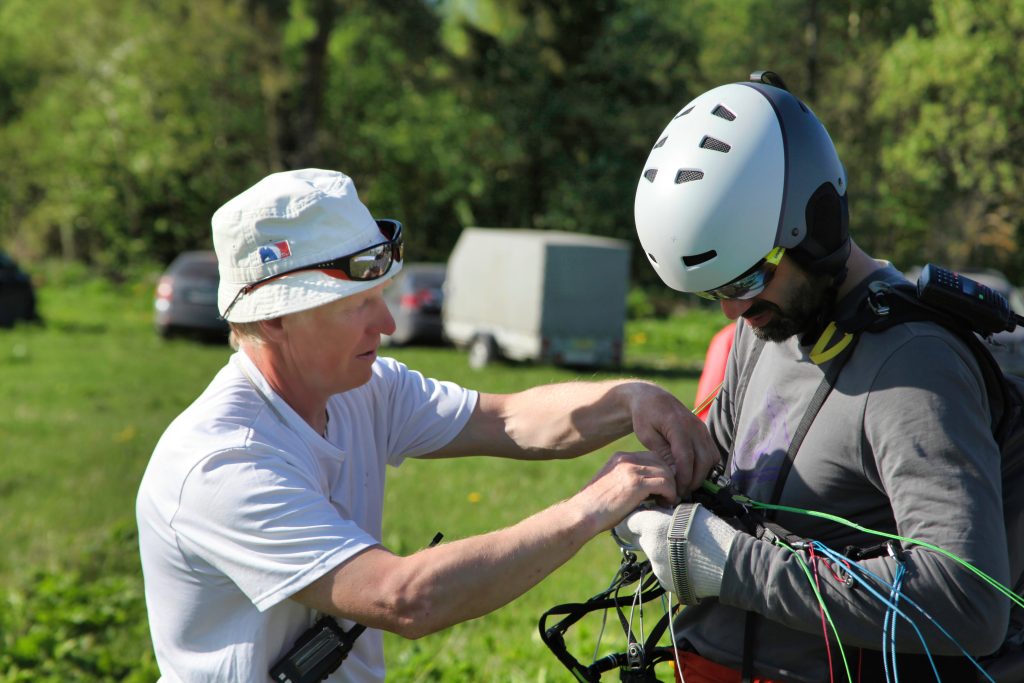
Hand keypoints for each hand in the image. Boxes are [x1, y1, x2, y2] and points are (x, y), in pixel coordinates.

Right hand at [576, 451, 677, 532]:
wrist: (583, 514)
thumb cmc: (596, 508)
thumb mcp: (613, 485)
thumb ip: (629, 480)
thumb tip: (652, 489)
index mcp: (620, 457)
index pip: (652, 457)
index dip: (662, 472)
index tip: (663, 489)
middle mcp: (626, 459)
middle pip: (662, 462)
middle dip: (670, 479)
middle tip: (670, 496)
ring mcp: (631, 469)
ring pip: (667, 472)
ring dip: (672, 488)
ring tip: (668, 502)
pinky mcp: (636, 483)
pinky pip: (666, 484)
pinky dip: (670, 495)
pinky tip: (665, 504)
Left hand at [616, 503, 738, 604]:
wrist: (731, 565)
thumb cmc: (713, 533)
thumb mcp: (688, 512)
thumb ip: (666, 514)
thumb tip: (659, 514)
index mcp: (653, 530)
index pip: (628, 522)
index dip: (635, 518)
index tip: (644, 515)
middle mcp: (651, 552)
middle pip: (639, 540)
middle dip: (647, 534)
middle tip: (665, 530)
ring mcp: (658, 571)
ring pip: (652, 555)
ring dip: (661, 550)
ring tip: (683, 547)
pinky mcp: (667, 584)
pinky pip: (663, 570)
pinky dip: (671, 564)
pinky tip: (688, 561)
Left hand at [623, 382, 719, 494]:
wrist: (653, 398)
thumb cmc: (645, 417)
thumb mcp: (647, 435)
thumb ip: (662, 453)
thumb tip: (676, 474)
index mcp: (677, 425)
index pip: (686, 457)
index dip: (684, 477)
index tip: (677, 492)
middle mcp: (695, 426)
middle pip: (703, 460)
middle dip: (694, 480)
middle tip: (680, 492)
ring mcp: (702, 428)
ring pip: (711, 459)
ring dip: (701, 474)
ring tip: (685, 484)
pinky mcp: (705, 432)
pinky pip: (712, 453)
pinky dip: (705, 466)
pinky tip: (691, 473)